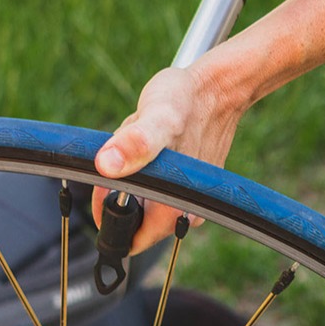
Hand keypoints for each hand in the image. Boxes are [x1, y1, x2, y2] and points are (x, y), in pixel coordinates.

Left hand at [92, 66, 243, 254]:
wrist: (217, 87)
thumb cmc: (187, 100)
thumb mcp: (158, 116)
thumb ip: (135, 142)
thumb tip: (107, 166)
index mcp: (176, 210)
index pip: (130, 238)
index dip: (111, 212)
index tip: (111, 178)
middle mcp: (185, 212)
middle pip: (135, 219)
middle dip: (124, 188)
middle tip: (131, 153)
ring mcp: (188, 200)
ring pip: (143, 200)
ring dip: (135, 175)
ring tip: (145, 143)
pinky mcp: (189, 186)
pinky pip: (155, 185)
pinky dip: (147, 167)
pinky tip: (155, 144)